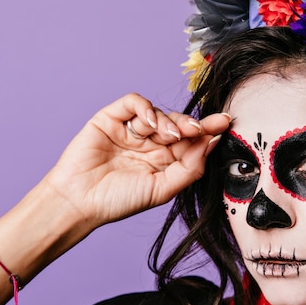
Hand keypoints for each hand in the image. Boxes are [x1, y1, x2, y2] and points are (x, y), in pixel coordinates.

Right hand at [43, 93, 229, 229]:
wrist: (80, 201)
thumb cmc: (118, 200)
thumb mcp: (162, 189)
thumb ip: (189, 167)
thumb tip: (212, 143)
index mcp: (164, 162)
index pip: (190, 142)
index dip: (207, 131)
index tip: (225, 123)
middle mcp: (149, 144)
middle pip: (178, 124)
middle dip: (191, 125)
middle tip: (200, 128)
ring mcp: (131, 130)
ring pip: (158, 113)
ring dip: (168, 121)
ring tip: (170, 135)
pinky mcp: (111, 118)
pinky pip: (134, 103)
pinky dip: (145, 108)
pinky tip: (149, 123)